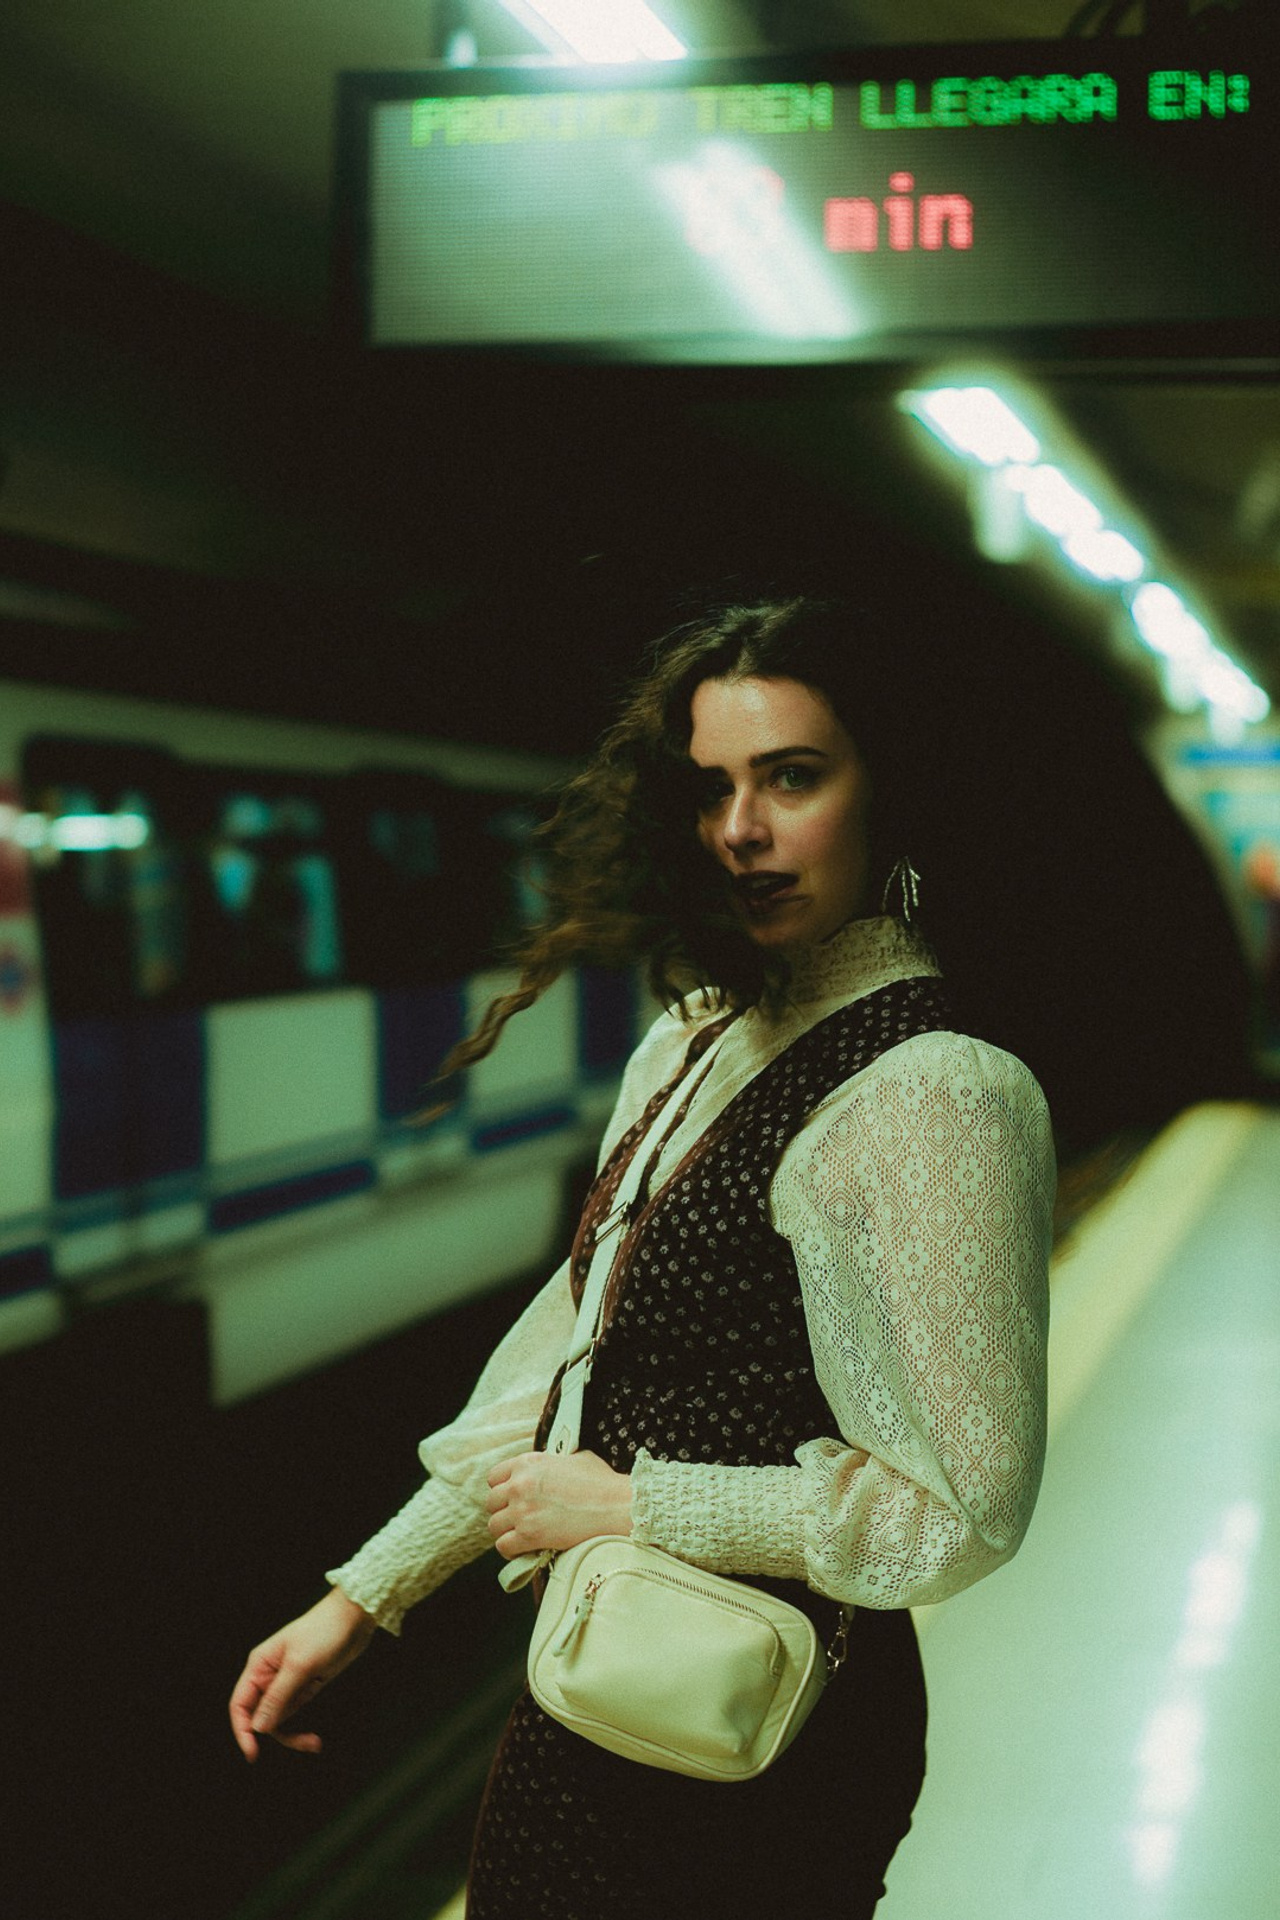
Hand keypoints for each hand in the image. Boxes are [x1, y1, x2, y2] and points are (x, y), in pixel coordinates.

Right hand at [229, 1586, 376, 1761]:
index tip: (252, 1752)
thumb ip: (277, 1697)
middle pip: (259, 1717)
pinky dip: (302, 1728)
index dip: (242, 1730)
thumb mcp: (299, 1665)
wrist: (354, 1618)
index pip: (240, 1704)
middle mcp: (269, 1676)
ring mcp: (287, 1683)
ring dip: (292, 1735)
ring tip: (313, 1743)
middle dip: (275, 1734)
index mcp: (259, 1665)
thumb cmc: (324, 1630)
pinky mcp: (305, 1688)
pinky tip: (315, 1738)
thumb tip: (257, 1727)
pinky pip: (295, 1714)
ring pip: (278, 1720)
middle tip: (299, 1744)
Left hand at [485, 1449, 631, 1561]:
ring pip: (494, 1525)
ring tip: (521, 1535)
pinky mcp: (529, 1535)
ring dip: (506, 1531)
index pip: (494, 1476)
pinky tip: (522, 1549)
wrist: (616, 1506)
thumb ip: (555, 1462)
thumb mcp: (575, 1458)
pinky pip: (503, 1546)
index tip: (511, 1498)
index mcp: (529, 1462)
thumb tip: (555, 1468)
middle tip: (518, 1519)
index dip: (502, 1488)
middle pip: (491, 1502)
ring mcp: (522, 1510)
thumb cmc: (602, 1483)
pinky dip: (511, 1550)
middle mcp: (520, 1484)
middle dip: (503, 1511)